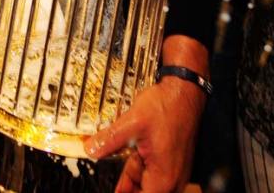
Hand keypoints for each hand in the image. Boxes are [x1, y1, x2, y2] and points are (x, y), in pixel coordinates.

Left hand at [84, 77, 204, 192]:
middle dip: (127, 189)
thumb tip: (90, 150)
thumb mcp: (131, 123)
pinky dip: (137, 172)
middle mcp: (172, 178)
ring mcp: (173, 170)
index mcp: (164, 178)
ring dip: (130, 182)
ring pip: (147, 185)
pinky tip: (125, 169)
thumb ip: (109, 140)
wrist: (183, 91)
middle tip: (113, 184)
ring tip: (116, 179)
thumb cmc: (167, 106)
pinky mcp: (170, 160)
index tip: (114, 190)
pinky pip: (151, 174)